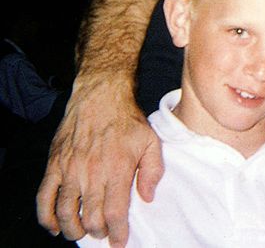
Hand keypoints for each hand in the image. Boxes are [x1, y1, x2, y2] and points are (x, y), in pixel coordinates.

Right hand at [36, 85, 163, 246]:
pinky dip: (47, 217)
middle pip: (90, 218)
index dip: (117, 233)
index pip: (115, 212)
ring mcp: (70, 169)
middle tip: (104, 233)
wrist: (100, 98)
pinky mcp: (54, 165)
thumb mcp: (151, 142)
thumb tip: (147, 198)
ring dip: (74, 229)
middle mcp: (92, 172)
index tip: (119, 243)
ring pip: (66, 212)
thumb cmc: (128, 121)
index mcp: (117, 169)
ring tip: (82, 232)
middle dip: (98, 232)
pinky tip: (55, 226)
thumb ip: (152, 171)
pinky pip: (44, 197)